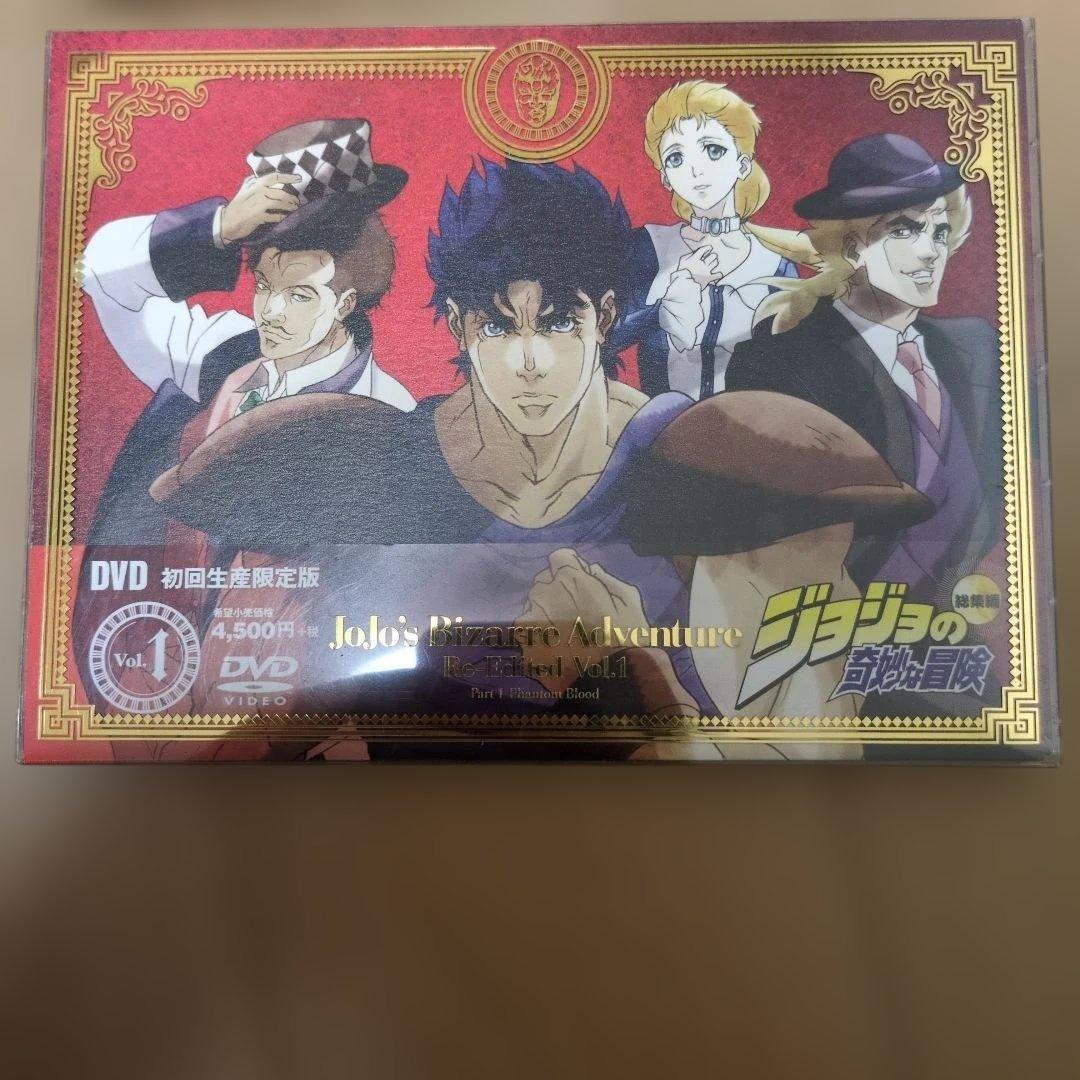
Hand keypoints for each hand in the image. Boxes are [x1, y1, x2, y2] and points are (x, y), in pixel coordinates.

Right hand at [219, 172, 301, 243]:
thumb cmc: (239, 206)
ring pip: (279, 203)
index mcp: (254, 184)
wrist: (227, 221)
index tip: (299, 178)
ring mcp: (257, 204)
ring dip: (290, 207)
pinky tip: (286, 217)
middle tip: (297, 202)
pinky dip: (282, 217)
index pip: (274, 177)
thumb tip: (269, 179)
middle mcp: (256, 192)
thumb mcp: (245, 191)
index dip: (288, 177)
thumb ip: (255, 184)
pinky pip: (275, 216)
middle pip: (280, 193)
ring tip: (294, 209)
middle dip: (291, 198)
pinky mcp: (258, 216)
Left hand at [517, 548, 649, 692]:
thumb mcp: (628, 599)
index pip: (560, 558)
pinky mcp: (525, 643)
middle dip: (556, 590)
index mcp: (570, 577)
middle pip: (544, 581)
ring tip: (565, 635)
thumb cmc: (626, 636)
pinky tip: (555, 650)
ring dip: (546, 614)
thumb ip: (605, 579)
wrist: (612, 682)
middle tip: (573, 611)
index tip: (578, 582)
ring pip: (534, 606)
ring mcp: (532, 618)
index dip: (570, 569)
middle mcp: (545, 592)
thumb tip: (590, 570)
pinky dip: (538, 637)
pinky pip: (528, 631)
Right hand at [677, 245, 721, 286]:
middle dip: (712, 256)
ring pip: (715, 263)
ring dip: (714, 263)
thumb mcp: (682, 263)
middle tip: (711, 258)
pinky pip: (718, 275)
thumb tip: (694, 253)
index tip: (709, 248)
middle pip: (713, 256)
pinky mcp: (709, 278)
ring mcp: (706, 271)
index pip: (704, 250)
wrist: (684, 287)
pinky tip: (718, 275)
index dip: (707, 248)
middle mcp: (702, 264)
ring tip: (713, 264)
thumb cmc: (680, 275)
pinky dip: (718, 275)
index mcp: (694, 259)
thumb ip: (688, 256)